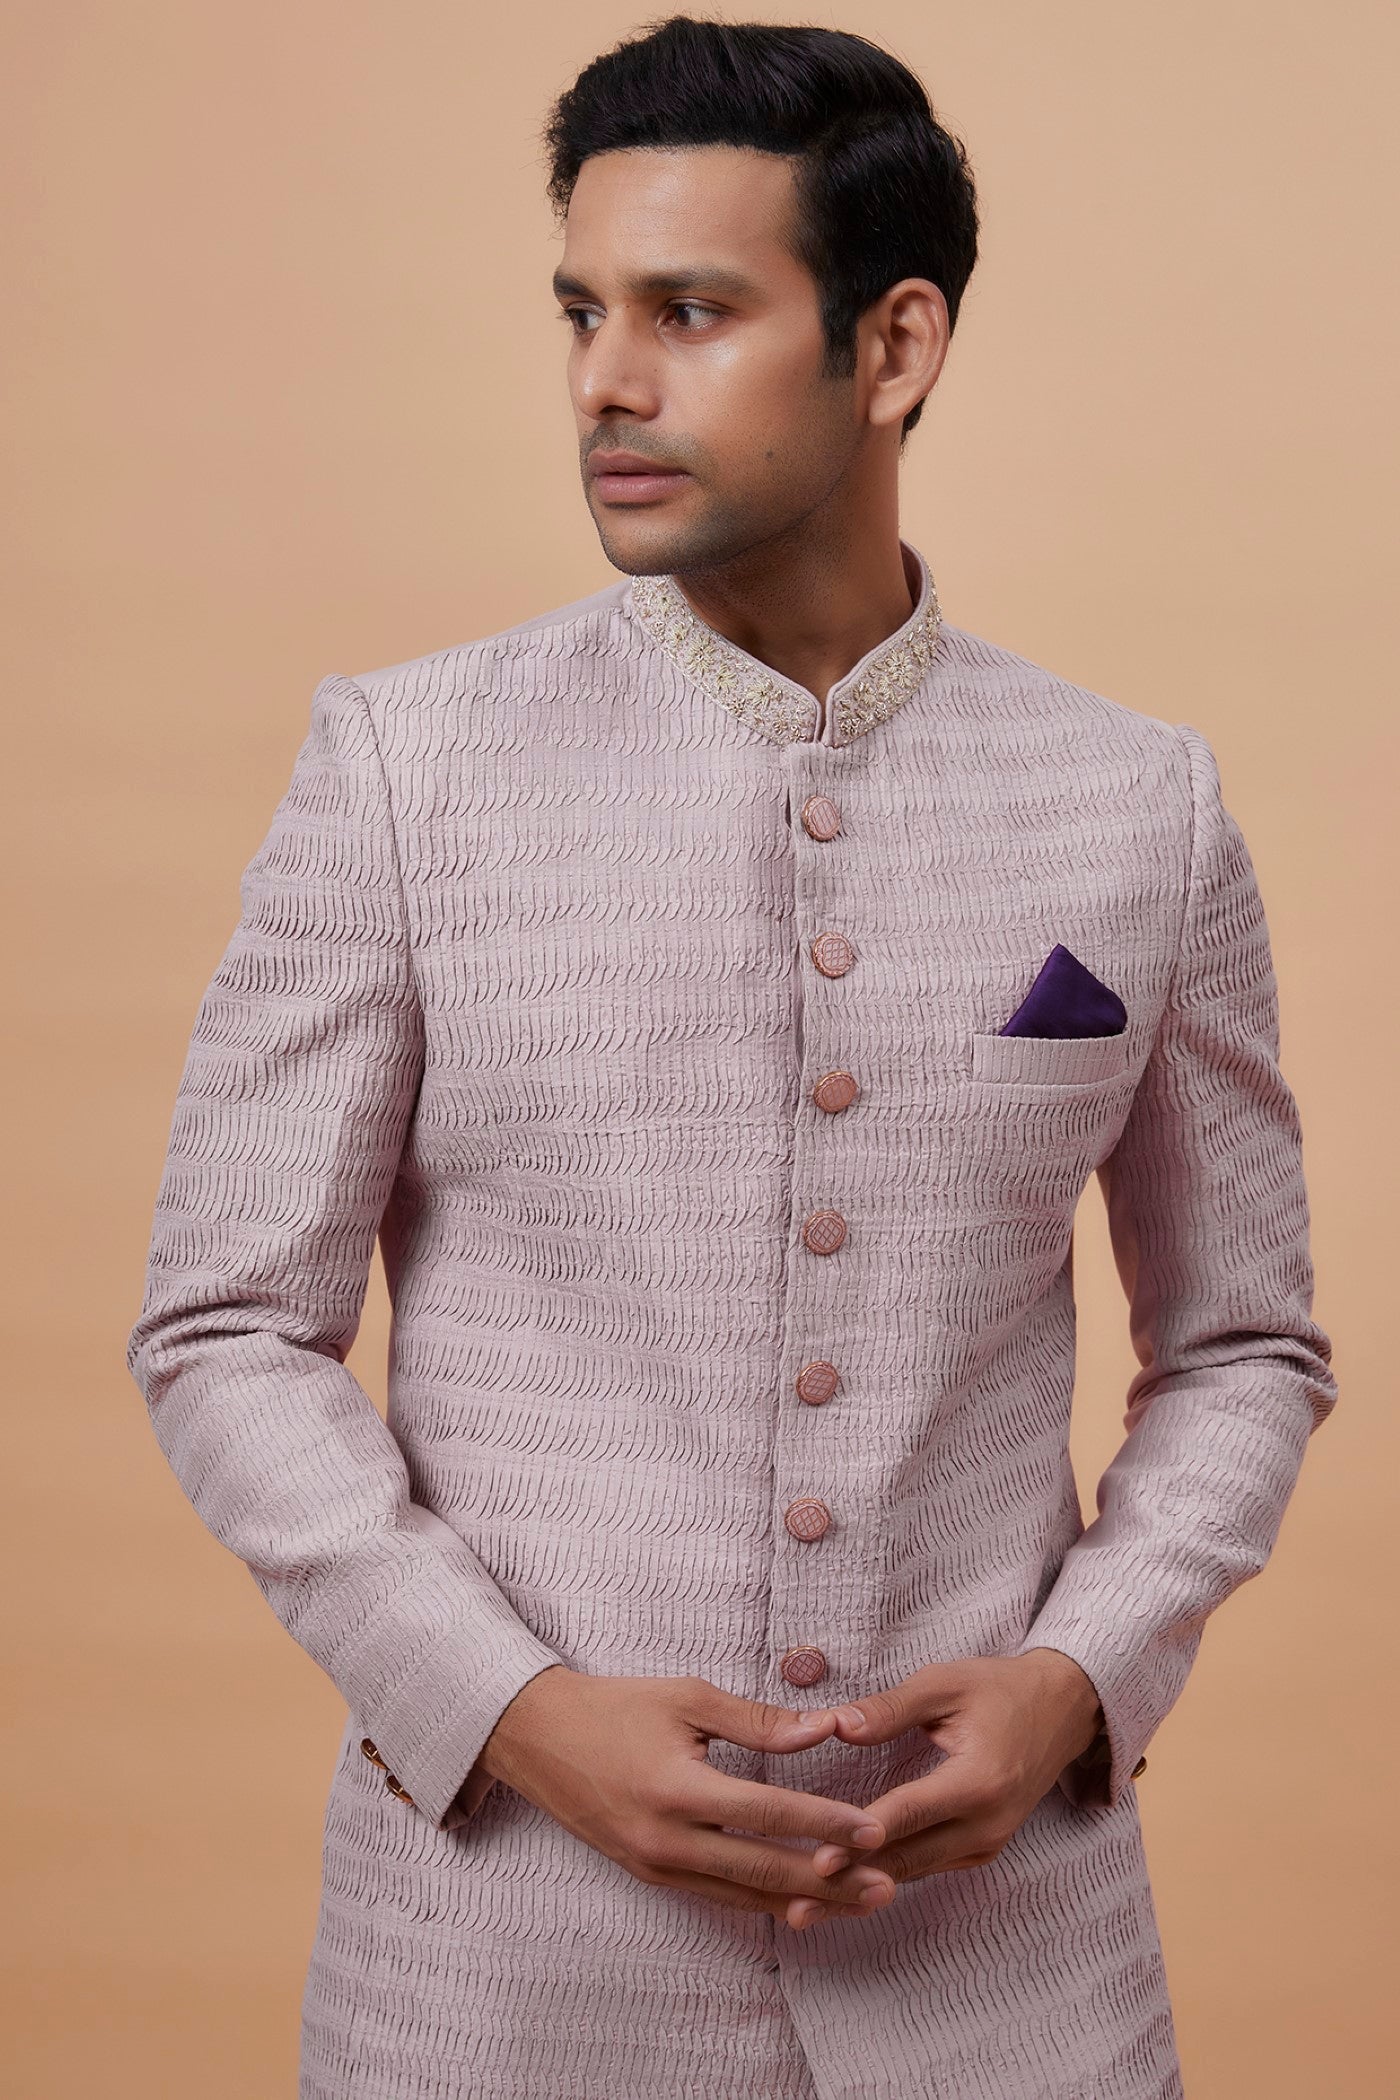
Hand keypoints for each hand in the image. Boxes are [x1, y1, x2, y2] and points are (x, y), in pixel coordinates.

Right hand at [477, 1666, 897, 1926]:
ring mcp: (656, 1865)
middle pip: (764, 1869)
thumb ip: (757, 1721)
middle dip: (831, 1880)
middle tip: (889, 1883)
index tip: (874, 1828)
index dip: (825, 1824)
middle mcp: (667, 1840)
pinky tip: (801, 1902)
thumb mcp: (686, 1698)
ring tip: (861, 1902)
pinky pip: (718, 1896)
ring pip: (745, 1894)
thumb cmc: (614, 1706)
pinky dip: (763, 1899)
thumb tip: (823, 1729)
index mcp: (677, 1789)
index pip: (768, 1814)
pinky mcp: (650, 1874)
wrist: (536, 1738)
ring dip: (806, 1900)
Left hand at [786, 1649, 1102, 1926]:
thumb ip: (890, 1708)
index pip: (911, 1814)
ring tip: (810, 1907)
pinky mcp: (983, 1849)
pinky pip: (930, 1867)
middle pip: (910, 1859)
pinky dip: (889, 1877)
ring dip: (864, 1888)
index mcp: (980, 1781)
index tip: (820, 1860)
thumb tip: (837, 1724)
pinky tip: (848, 1889)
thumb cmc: (999, 1690)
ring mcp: (989, 1843)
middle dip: (852, 1881)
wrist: (1061, 1711)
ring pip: (916, 1871)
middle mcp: (988, 1824)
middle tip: (798, 1902)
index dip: (862, 1837)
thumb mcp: (945, 1684)